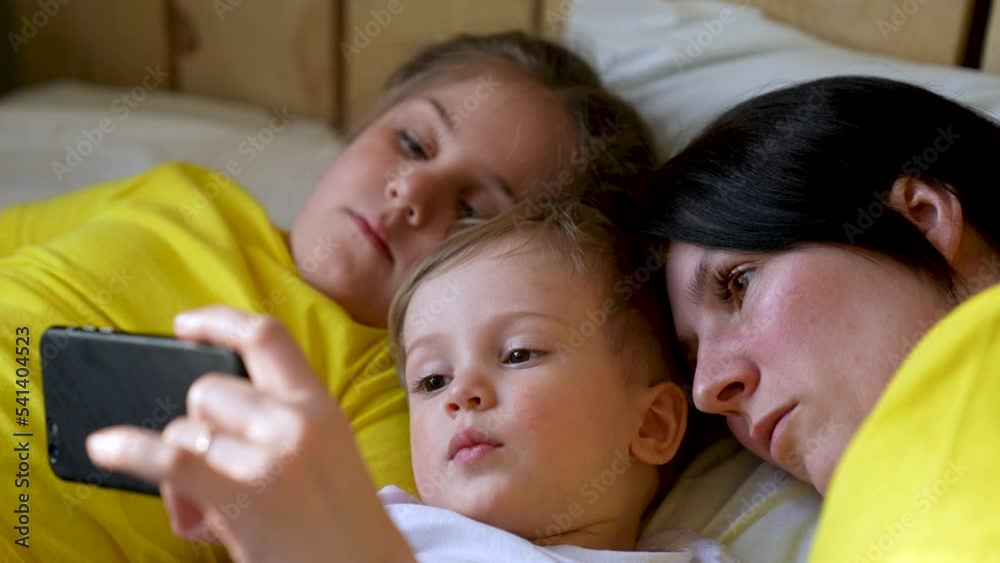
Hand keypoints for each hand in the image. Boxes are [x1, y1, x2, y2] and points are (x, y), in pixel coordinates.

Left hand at [86, 306, 414, 562]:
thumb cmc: (343, 525)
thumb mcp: (327, 454)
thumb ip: (281, 423)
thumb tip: (206, 427)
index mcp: (320, 407)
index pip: (267, 337)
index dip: (220, 321)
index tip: (186, 325)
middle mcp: (296, 422)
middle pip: (208, 389)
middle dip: (192, 426)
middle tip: (209, 470)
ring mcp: (271, 458)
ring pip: (184, 430)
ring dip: (177, 466)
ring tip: (202, 511)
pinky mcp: (244, 498)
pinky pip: (170, 459)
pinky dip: (129, 450)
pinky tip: (105, 448)